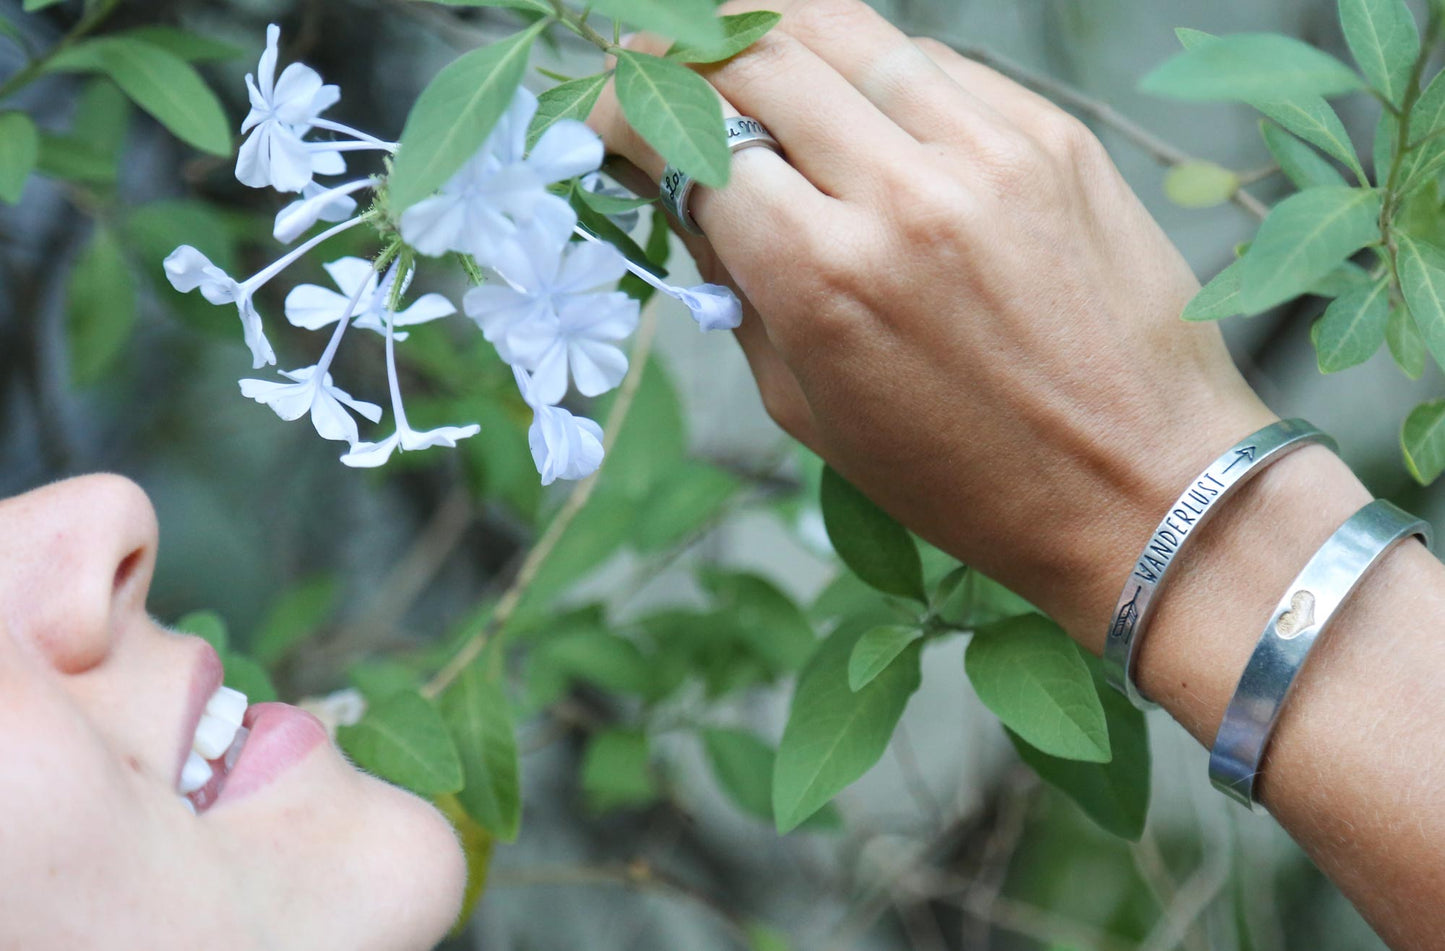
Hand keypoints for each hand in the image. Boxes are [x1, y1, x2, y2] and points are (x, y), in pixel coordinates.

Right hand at [589, 0, 1274, 647]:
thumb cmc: (965, 477)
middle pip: (755, 57)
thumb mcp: (811, 411)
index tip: (614, 120)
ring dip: (772, 32)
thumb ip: (742, 293)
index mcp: (824, 279)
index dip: (630, 116)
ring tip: (744, 53)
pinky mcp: (1053, 135)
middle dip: (684, 53)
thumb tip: (697, 202)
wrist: (1141, 484)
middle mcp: (901, 194)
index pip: (694, 141)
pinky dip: (875, 70)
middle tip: (661, 67)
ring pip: (845, 30)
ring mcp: (987, 151)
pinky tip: (861, 101)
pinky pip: (935, 63)